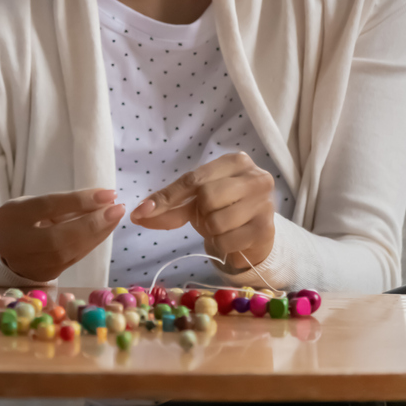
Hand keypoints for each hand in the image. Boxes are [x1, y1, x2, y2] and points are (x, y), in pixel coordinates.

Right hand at [0, 188, 124, 281]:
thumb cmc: (26, 219)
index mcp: (10, 215)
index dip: (80, 200)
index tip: (108, 194)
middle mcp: (14, 242)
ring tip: (115, 218)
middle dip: (92, 223)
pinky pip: (72, 260)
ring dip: (97, 235)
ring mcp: (27, 263)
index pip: (49, 206)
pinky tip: (104, 231)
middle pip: (58, 237)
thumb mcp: (36, 204)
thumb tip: (103, 200)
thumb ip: (65, 204)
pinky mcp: (42, 275)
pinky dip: (91, 244)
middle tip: (117, 209)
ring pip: (67, 252)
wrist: (9, 248)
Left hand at [129, 152, 275, 270]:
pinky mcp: (266, 228)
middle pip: (207, 197)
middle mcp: (254, 177)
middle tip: (208, 216)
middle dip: (200, 213)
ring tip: (222, 226)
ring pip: (217, 221)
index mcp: (235, 161)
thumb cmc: (225, 208)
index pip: (193, 179)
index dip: (166, 197)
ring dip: (211, 230)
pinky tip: (233, 238)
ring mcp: (264, 202)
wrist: (257, 232)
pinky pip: (227, 241)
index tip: (140, 211)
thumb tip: (138, 214)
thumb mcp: (198, 201)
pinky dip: (221, 244)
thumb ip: (170, 204)